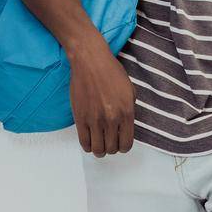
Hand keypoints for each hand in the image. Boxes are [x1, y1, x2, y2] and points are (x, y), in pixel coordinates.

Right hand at [68, 42, 136, 156]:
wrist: (91, 61)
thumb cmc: (111, 72)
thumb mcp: (130, 91)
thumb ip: (130, 110)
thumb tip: (126, 127)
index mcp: (127, 112)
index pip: (126, 143)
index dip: (123, 147)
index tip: (120, 144)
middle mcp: (111, 119)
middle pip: (112, 148)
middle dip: (111, 149)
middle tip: (109, 143)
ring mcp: (95, 119)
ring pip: (98, 149)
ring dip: (99, 150)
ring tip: (99, 144)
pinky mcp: (80, 118)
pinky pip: (84, 142)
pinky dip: (88, 146)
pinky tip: (90, 140)